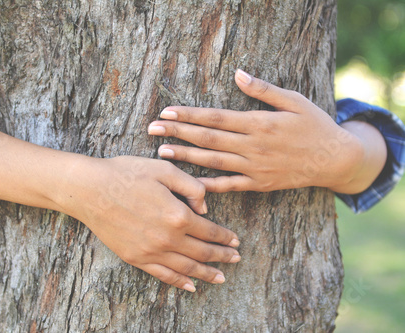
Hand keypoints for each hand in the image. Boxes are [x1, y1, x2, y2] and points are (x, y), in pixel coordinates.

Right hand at [57, 155, 240, 291]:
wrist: (90, 189)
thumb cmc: (126, 173)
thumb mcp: (164, 169)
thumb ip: (191, 187)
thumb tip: (205, 208)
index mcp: (178, 215)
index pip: (209, 231)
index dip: (225, 237)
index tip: (236, 240)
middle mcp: (168, 238)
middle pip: (202, 253)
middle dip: (222, 257)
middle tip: (236, 259)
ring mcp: (150, 251)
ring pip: (186, 268)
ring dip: (206, 274)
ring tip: (221, 277)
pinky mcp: (135, 258)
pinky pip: (163, 275)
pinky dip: (179, 282)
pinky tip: (191, 286)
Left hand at [148, 69, 385, 193]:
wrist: (335, 159)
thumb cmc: (314, 125)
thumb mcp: (294, 100)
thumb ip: (263, 89)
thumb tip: (238, 74)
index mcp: (258, 123)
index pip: (215, 118)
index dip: (189, 115)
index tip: (166, 112)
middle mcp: (252, 146)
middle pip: (208, 139)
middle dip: (178, 133)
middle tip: (152, 129)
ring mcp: (254, 167)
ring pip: (213, 162)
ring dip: (185, 157)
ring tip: (161, 152)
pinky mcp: (258, 184)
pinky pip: (229, 185)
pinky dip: (208, 186)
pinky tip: (188, 184)